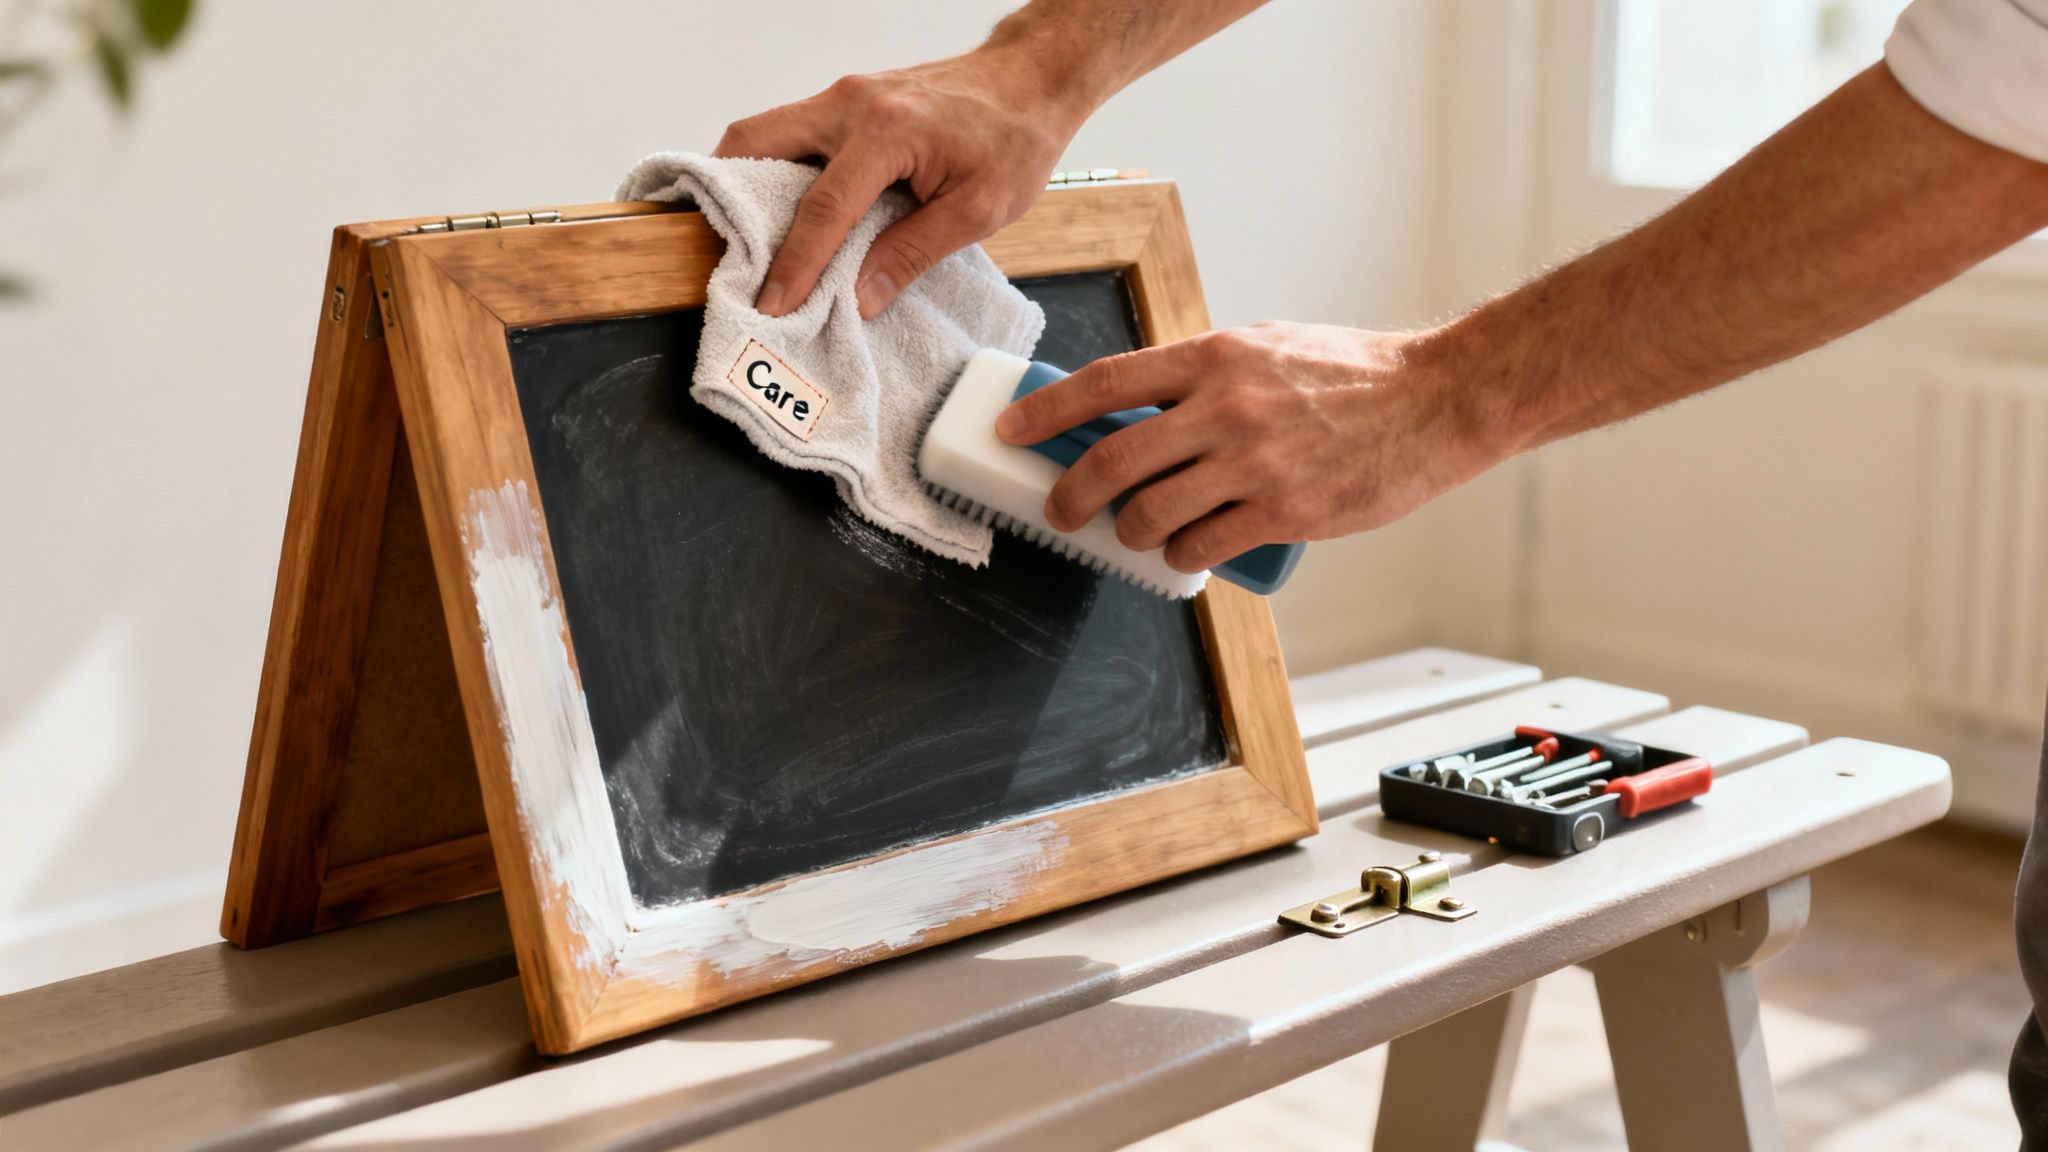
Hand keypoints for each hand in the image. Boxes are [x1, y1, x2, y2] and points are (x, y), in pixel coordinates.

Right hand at [715, 44, 1090, 319]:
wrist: (1032, 81)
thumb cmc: (1014, 139)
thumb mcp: (976, 211)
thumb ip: (911, 254)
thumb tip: (857, 299)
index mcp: (888, 131)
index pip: (823, 208)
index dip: (793, 264)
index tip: (773, 304)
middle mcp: (853, 103)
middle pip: (757, 141)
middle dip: (730, 199)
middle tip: (729, 257)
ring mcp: (846, 95)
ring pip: (767, 131)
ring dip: (748, 181)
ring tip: (749, 239)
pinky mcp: (849, 101)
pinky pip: (792, 132)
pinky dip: (776, 168)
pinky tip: (785, 210)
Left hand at [994, 322, 1509, 573]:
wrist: (1432, 403)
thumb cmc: (1349, 375)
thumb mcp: (1265, 347)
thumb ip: (1204, 372)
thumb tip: (1139, 401)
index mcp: (1215, 356)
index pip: (1107, 381)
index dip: (1048, 409)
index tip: (1012, 429)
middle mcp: (1226, 407)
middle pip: (1114, 459)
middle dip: (1071, 494)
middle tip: (1061, 510)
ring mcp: (1254, 463)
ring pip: (1151, 513)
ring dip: (1128, 534)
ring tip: (1135, 533)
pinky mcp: (1284, 511)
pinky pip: (1203, 547)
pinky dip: (1181, 557)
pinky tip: (1186, 552)